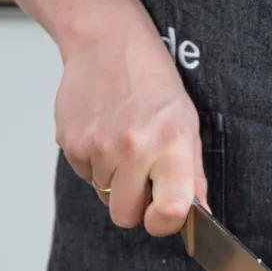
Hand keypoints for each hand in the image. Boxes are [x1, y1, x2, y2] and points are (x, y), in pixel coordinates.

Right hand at [55, 21, 207, 235]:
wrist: (108, 47)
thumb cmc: (154, 86)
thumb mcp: (187, 128)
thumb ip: (193, 177)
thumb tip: (201, 215)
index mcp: (170, 145)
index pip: (168, 211)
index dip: (164, 224)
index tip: (162, 216)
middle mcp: (133, 148)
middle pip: (125, 217)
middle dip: (134, 206)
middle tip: (143, 177)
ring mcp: (97, 146)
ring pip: (104, 196)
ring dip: (115, 181)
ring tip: (124, 145)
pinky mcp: (70, 143)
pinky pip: (85, 176)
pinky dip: (96, 165)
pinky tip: (106, 136)